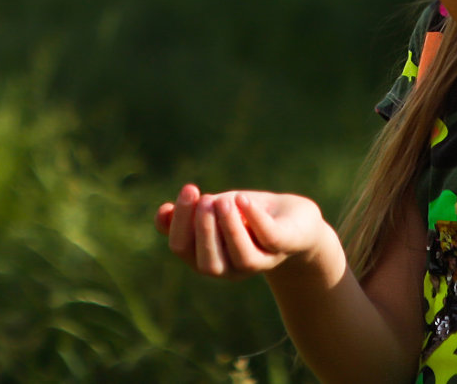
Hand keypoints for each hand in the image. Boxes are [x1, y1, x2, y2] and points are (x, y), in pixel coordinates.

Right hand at [155, 185, 333, 279]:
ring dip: (229, 229)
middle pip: (207, 263)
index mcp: (208, 255)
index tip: (188, 190)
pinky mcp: (285, 245)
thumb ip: (189, 215)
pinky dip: (256, 220)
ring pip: (242, 258)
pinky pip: (270, 239)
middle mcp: (232, 267)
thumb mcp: (216, 211)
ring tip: (222, 201)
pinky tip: (243, 200)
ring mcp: (261, 260)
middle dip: (202, 230)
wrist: (295, 220)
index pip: (182, 248)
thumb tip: (162, 213)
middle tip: (205, 199)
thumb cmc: (248, 215)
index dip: (179, 223)